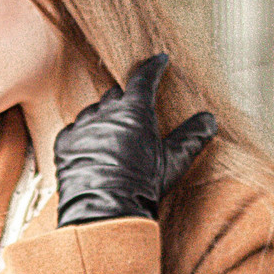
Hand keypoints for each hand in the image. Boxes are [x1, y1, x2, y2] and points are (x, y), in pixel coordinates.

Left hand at [51, 52, 216, 225]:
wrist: (104, 212)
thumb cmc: (142, 186)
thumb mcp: (173, 161)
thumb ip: (193, 136)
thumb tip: (209, 119)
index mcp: (134, 110)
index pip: (144, 78)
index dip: (153, 67)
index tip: (159, 61)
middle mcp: (105, 112)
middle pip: (117, 94)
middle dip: (127, 100)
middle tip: (137, 115)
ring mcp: (82, 126)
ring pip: (95, 111)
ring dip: (105, 119)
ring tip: (115, 139)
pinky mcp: (64, 143)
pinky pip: (75, 130)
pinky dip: (85, 136)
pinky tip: (94, 150)